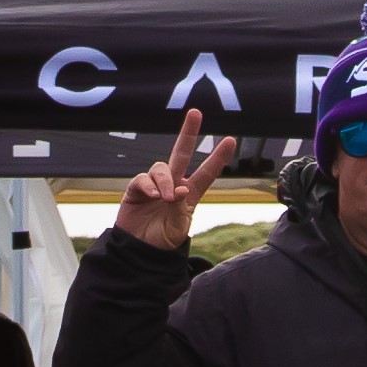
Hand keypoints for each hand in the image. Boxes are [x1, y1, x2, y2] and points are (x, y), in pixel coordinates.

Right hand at [115, 109, 235, 251]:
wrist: (139, 253)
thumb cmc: (162, 241)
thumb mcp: (178, 228)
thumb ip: (180, 207)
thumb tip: (179, 189)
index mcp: (189, 195)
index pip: (206, 172)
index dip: (218, 158)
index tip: (230, 140)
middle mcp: (173, 185)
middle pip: (182, 153)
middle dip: (189, 132)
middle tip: (196, 113)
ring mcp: (154, 186)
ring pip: (161, 167)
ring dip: (164, 180)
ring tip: (165, 198)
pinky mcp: (136, 190)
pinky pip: (142, 179)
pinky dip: (148, 185)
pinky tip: (153, 196)